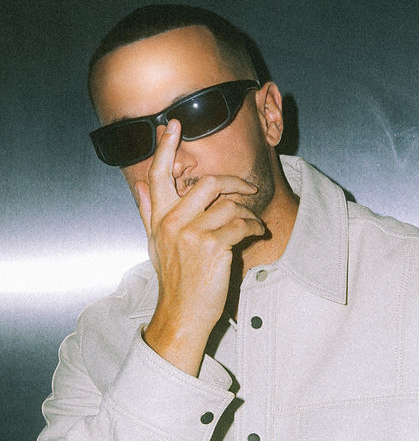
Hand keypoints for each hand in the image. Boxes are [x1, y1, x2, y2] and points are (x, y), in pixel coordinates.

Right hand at [135, 120, 266, 373]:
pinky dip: (253, 227)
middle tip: (248, 188)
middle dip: (233, 183)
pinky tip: (257, 234)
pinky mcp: (212, 247)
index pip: (158, 175)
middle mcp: (172, 222)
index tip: (173, 125)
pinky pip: (240, 225)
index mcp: (158, 218)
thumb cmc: (174, 281)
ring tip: (253, 223)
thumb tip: (139, 185)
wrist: (181, 315)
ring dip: (248, 212)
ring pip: (228, 205)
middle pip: (206, 183)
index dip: (165, 148)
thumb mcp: (155, 244)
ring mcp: (191, 234)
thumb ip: (149, 212)